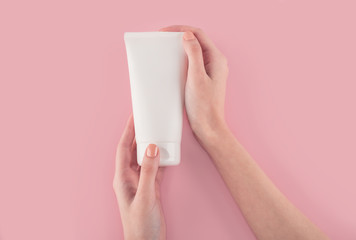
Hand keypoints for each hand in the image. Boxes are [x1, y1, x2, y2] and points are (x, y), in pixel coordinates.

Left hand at [113, 115, 165, 239]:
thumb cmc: (140, 224)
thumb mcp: (145, 196)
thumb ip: (148, 172)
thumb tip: (150, 148)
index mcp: (123, 178)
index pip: (123, 148)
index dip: (128, 131)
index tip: (134, 117)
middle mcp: (130, 178)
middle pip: (133, 150)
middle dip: (139, 135)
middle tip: (147, 121)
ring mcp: (140, 183)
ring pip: (144, 158)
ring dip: (150, 145)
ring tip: (157, 132)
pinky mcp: (150, 188)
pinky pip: (154, 168)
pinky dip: (160, 159)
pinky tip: (166, 153)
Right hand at [159, 25, 229, 142]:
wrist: (208, 127)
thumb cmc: (204, 106)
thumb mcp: (196, 78)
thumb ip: (194, 54)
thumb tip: (187, 36)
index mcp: (216, 59)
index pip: (198, 34)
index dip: (180, 30)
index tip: (164, 32)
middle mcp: (215, 62)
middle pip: (196, 41)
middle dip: (179, 37)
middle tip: (162, 39)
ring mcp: (210, 71)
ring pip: (193, 52)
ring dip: (179, 48)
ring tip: (165, 49)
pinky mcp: (203, 79)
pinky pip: (192, 63)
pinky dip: (181, 60)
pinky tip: (171, 64)